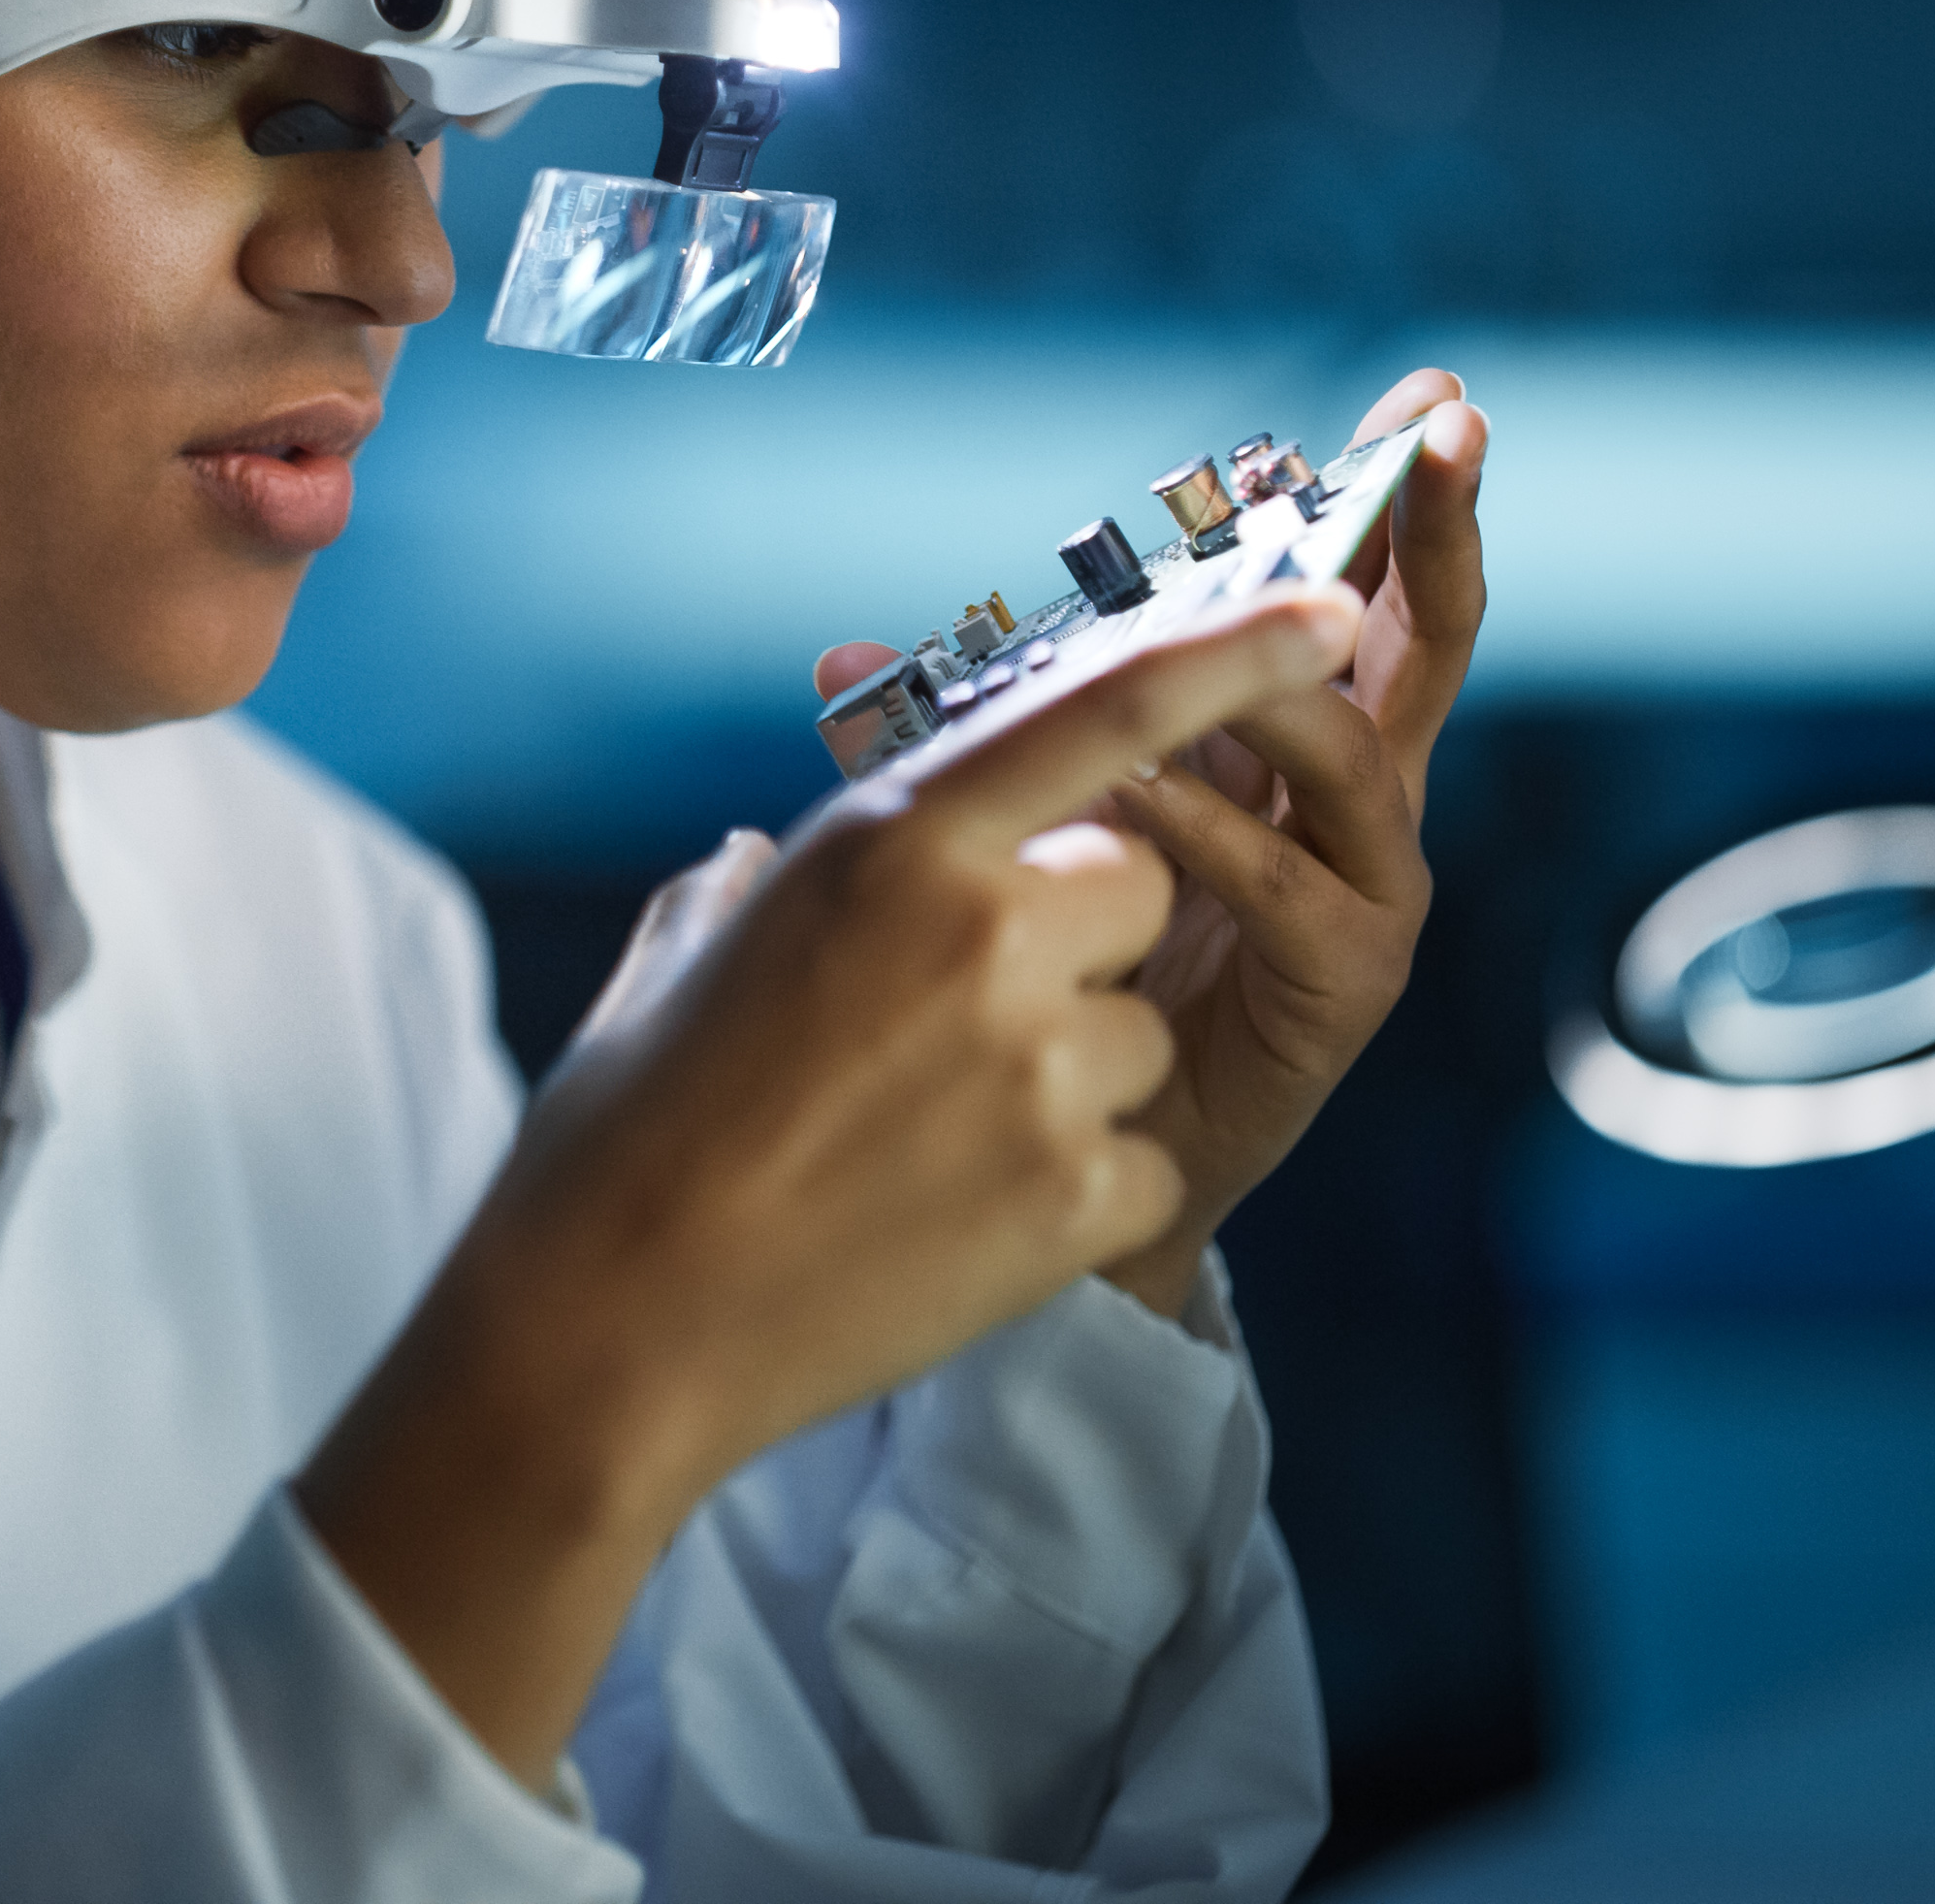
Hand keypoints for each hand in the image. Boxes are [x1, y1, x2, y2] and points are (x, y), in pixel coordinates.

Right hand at [299, 587, 1359, 1783]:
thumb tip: (770, 856)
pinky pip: (1141, 1156)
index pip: (1100, 711)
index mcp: (892, 842)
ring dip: (1069, 1076)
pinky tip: (957, 1219)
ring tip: (927, 1139)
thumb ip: (772, 872)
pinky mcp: (1082, 1194)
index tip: (1319, 612)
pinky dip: (1072, 1190)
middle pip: (1134, 884)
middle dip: (1074, 936)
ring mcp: (1047, 1068)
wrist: (615, 1323)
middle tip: (946, 1024)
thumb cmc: (631, 1126)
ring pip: (1139, 1030)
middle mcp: (989, 932)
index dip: (1227, 649)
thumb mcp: (693, 944)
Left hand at [815, 372, 1491, 1312]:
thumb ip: (946, 744)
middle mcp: (1347, 803)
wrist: (1051, 1152)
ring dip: (1271, 687)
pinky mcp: (1339, 981)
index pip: (1350, 596)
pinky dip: (1210, 831)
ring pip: (1349, 754)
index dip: (1389, 498)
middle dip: (1435, 536)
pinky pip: (1283, 882)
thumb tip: (829, 660)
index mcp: (1285, 743)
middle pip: (1419, 645)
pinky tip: (1143, 799)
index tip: (1431, 398)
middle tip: (1453, 445)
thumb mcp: (1002, 821)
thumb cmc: (1043, 970)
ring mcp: (1361, 889)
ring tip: (1193, 643)